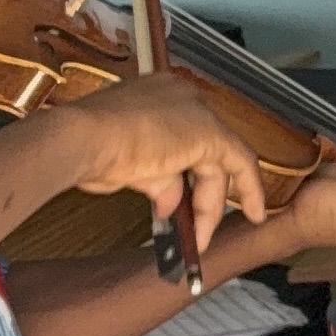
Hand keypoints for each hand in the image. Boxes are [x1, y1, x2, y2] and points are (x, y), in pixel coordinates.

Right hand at [61, 76, 267, 254]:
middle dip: (201, 193)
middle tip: (197, 227)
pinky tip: (254, 213)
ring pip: (218, 162)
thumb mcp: (128, 167)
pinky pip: (240, 162)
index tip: (189, 194)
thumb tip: (170, 201)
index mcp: (157, 97)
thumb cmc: (87, 149)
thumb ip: (157, 180)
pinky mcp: (209, 132)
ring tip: (201, 238)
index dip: (188, 170)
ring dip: (210, 203)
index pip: (184, 136)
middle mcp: (181, 97)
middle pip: (204, 151)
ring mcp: (196, 112)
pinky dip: (249, 189)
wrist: (81, 139)